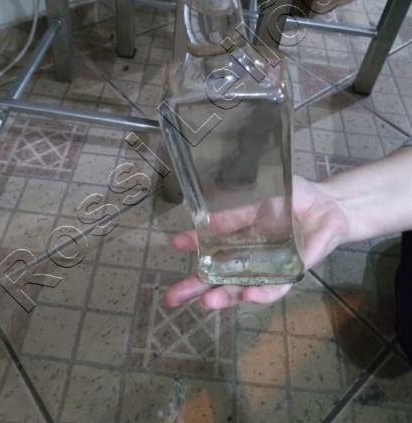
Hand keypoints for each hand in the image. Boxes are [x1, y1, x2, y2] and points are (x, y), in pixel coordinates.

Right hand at [163, 176, 348, 308]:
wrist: (328, 204)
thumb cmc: (292, 199)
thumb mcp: (258, 200)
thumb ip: (235, 215)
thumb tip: (204, 222)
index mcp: (240, 238)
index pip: (212, 247)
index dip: (194, 247)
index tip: (176, 244)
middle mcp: (250, 258)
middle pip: (220, 278)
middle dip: (196, 288)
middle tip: (171, 297)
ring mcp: (269, 268)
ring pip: (242, 288)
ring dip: (225, 296)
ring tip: (206, 301)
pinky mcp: (292, 272)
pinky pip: (276, 287)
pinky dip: (262, 292)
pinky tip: (248, 295)